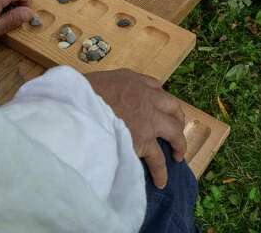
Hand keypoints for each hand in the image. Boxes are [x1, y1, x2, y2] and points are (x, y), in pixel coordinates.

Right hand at [85, 69, 186, 188]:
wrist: (83, 105)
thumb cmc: (82, 91)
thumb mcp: (98, 80)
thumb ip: (108, 87)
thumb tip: (101, 97)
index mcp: (134, 80)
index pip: (155, 87)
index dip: (159, 99)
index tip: (159, 107)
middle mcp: (147, 97)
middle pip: (173, 108)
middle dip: (176, 120)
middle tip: (175, 130)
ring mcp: (149, 119)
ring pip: (174, 133)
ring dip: (179, 145)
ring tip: (178, 156)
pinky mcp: (145, 140)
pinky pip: (158, 159)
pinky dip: (161, 171)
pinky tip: (161, 181)